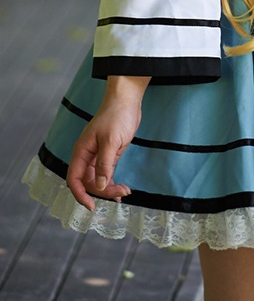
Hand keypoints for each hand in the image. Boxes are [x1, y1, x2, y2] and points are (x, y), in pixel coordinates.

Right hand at [66, 78, 145, 209]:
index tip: (92, 206)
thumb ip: (105, 163)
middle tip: (120, 194)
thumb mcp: (111, 140)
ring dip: (109, 189)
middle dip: (102, 192)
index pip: (74, 179)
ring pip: (98, 180)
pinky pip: (106, 173)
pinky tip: (121, 189)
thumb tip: (101, 186)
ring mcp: (98, 155)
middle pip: (88, 182)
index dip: (80, 194)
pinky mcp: (109, 154)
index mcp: (81, 152)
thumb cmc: (117, 115)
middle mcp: (87, 156)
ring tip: (125, 192)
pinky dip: (112, 182)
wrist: (127, 99)